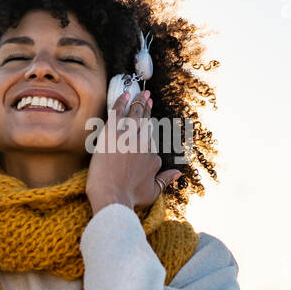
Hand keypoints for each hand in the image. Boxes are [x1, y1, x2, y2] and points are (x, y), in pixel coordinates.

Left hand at [86, 88, 181, 214]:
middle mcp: (143, 144)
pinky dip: (122, 102)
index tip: (150, 120)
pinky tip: (126, 94)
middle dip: (147, 107)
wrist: (112, 195)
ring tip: (142, 92)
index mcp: (152, 156)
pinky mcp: (113, 133)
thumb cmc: (130, 197)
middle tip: (148, 95)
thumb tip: (179, 173)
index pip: (151, 140)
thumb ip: (166, 180)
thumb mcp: (153, 192)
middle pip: (146, 121)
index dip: (150, 128)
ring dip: (139, 101)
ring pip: (135, 114)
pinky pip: (119, 112)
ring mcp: (128, 136)